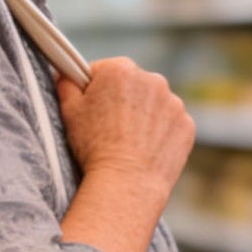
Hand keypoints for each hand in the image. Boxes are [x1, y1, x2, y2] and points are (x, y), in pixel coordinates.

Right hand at [55, 56, 194, 205]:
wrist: (126, 182)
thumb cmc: (94, 147)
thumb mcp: (69, 112)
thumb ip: (66, 85)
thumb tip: (65, 74)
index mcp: (120, 70)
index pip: (103, 70)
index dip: (93, 90)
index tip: (91, 109)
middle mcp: (152, 79)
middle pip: (132, 85)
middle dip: (121, 100)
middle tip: (108, 128)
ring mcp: (173, 103)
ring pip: (154, 104)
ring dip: (143, 116)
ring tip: (128, 142)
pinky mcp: (186, 125)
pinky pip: (170, 124)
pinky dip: (160, 134)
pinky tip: (145, 150)